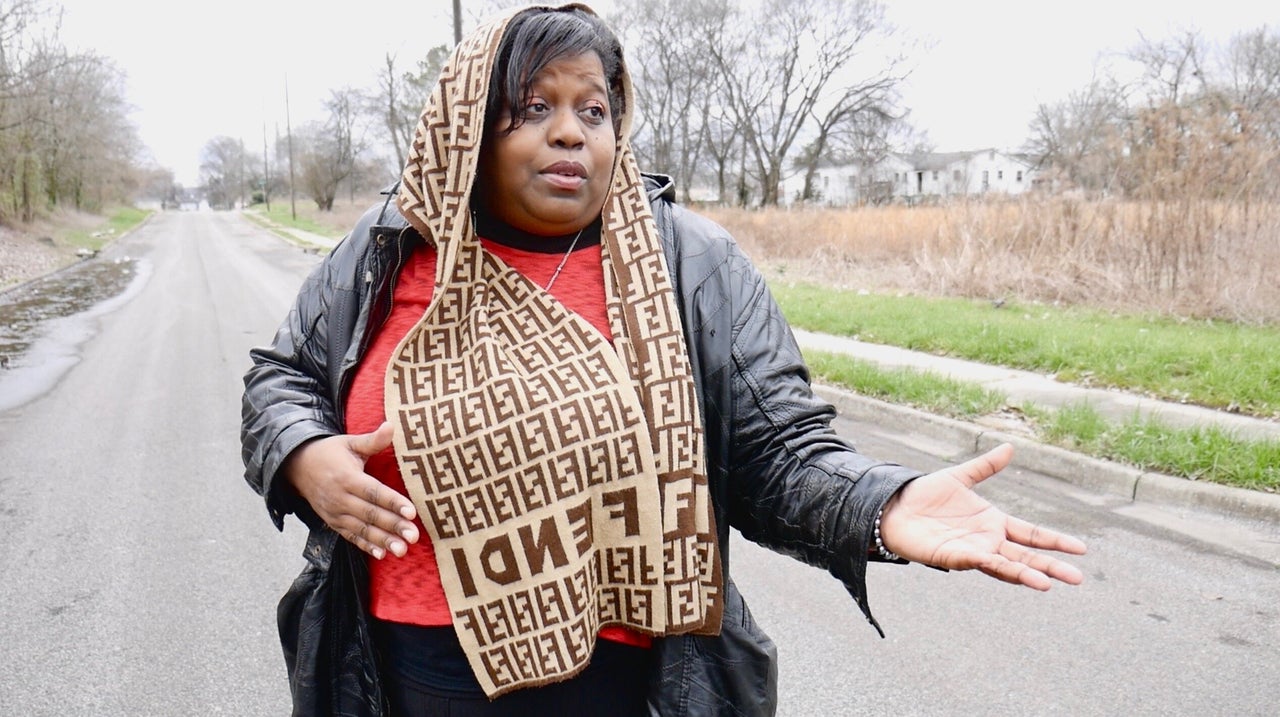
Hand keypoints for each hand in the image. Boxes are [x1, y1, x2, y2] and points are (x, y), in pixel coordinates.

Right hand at [283, 421, 419, 558]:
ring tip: (402, 550)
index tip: (412, 512)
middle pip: (370, 514)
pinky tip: (382, 554)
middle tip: (413, 536)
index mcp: (347, 477)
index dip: (393, 502)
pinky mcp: (332, 522)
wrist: (297, 467)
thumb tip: (392, 425)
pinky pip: (350, 536)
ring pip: (362, 529)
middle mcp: (340, 498)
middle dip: (393, 526)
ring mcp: (335, 512)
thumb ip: (372, 440)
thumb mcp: (349, 442)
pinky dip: (365, 546)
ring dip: (382, 541)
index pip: (374, 492)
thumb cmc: (329, 453)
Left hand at [878, 443, 1085, 589]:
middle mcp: (988, 540)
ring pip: (1007, 565)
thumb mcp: (960, 476)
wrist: (894, 506)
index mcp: (993, 522)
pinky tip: (1015, 574)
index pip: (1031, 534)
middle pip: (1026, 556)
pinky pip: (981, 563)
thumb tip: (1010, 447)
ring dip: (1028, 575)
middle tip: (1078, 578)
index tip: (1082, 548)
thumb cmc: (925, 495)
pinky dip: (998, 567)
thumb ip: (985, 466)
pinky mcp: (955, 557)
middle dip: (1051, 566)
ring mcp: (973, 551)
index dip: (1054, 541)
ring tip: (1049, 584)